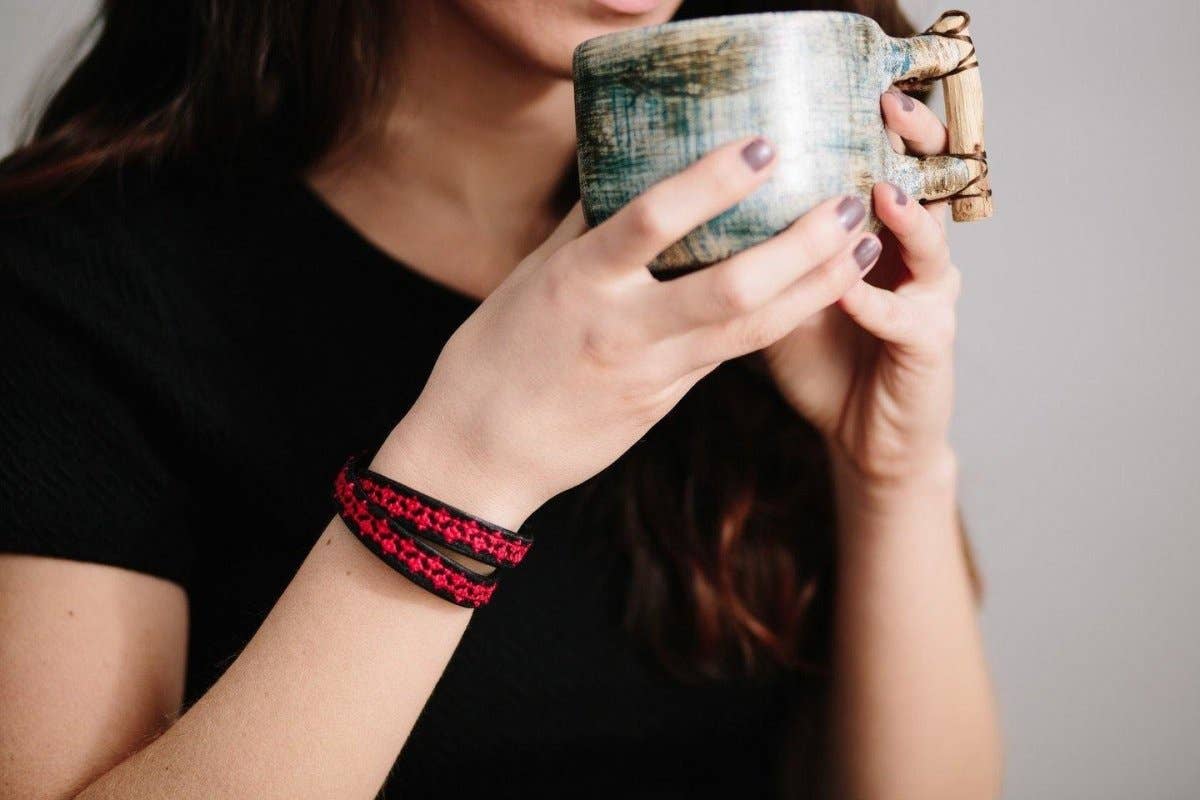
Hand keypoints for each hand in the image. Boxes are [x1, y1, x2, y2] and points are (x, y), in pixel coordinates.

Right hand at [375, 137, 875, 528]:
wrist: (476, 454)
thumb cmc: (493, 356)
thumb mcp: (530, 278)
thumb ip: (586, 227)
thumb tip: (626, 166)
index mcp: (577, 281)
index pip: (651, 222)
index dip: (712, 183)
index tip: (764, 146)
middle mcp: (621, 327)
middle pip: (730, 287)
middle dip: (800, 246)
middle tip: (849, 203)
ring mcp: (649, 372)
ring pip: (748, 330)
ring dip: (812, 288)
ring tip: (859, 247)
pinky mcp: (664, 402)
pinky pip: (729, 354)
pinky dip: (777, 321)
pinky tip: (815, 293)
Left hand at [762, 88, 961, 488]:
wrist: (861, 434)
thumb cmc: (820, 358)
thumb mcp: (779, 296)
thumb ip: (757, 252)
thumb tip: (686, 213)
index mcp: (877, 235)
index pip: (886, 162)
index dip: (875, 125)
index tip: (846, 88)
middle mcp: (910, 256)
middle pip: (926, 182)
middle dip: (911, 143)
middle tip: (887, 109)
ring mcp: (928, 296)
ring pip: (930, 243)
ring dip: (904, 216)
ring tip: (878, 191)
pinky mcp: (930, 342)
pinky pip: (905, 316)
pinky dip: (874, 303)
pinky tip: (845, 290)